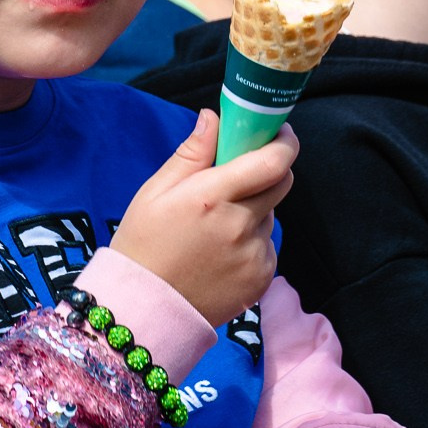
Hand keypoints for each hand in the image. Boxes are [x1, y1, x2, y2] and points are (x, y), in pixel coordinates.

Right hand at [111, 110, 292, 326]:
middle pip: (281, 183)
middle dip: (268, 171)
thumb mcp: (156, 192)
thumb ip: (192, 153)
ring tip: (216, 228)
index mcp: (213, 197)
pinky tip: (220, 255)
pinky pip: (266, 248)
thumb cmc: (144, 244)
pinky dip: (251, 244)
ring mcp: (254, 255)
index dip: (284, 142)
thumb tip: (214, 117)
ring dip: (254, 211)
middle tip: (241, 177)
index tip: (279, 133)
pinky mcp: (260, 279)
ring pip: (270, 216)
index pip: (273, 161)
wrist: (144, 310)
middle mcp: (240, 225)